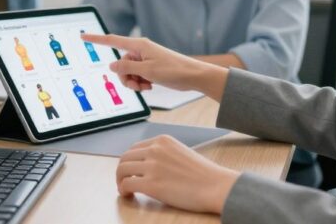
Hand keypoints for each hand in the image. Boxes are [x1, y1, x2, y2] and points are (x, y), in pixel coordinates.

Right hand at [80, 34, 228, 99]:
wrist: (193, 76)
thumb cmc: (174, 70)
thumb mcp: (147, 71)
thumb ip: (127, 68)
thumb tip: (112, 66)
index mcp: (139, 45)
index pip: (113, 40)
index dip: (96, 39)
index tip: (83, 36)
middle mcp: (140, 51)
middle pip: (121, 64)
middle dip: (126, 77)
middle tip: (137, 85)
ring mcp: (145, 59)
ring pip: (129, 72)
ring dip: (134, 82)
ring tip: (146, 86)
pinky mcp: (150, 67)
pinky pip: (137, 76)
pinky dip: (141, 82)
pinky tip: (150, 86)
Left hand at [116, 135, 239, 213]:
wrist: (215, 186)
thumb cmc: (203, 174)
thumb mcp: (181, 153)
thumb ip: (163, 154)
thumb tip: (148, 165)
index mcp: (162, 140)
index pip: (135, 148)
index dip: (130, 161)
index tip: (132, 172)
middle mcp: (155, 149)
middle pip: (125, 158)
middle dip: (122, 171)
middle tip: (125, 182)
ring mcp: (152, 166)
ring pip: (122, 170)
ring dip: (120, 181)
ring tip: (125, 190)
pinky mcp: (151, 184)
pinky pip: (126, 184)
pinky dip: (123, 190)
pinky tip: (129, 195)